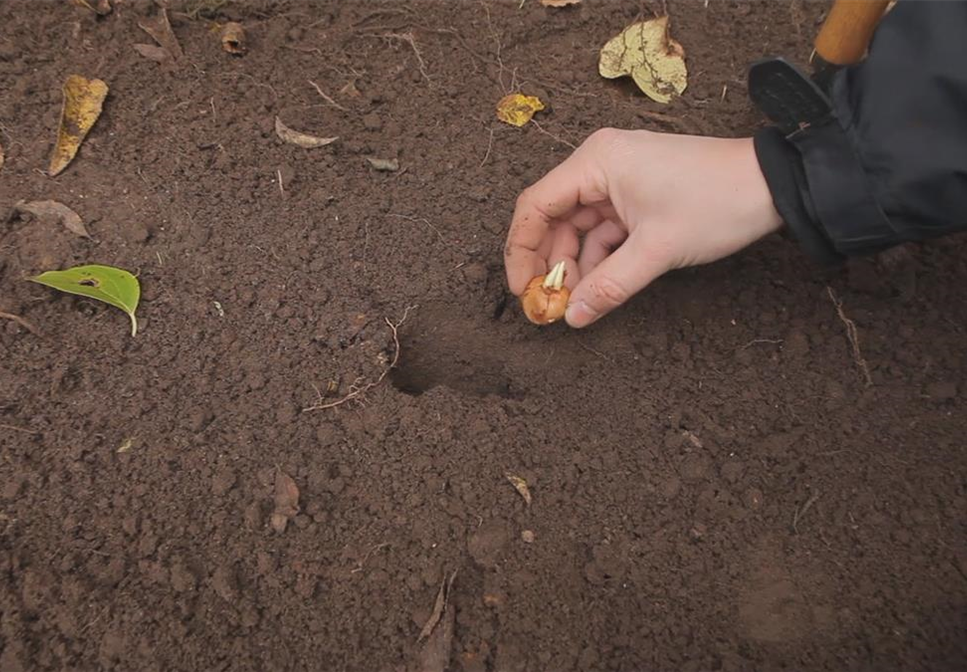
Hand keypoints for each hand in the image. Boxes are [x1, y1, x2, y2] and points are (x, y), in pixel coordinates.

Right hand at [504, 129, 782, 326]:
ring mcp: (618, 179)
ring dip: (575, 266)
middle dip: (549, 263)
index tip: (522, 290)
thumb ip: (609, 286)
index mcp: (596, 162)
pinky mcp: (636, 195)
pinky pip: (603, 230)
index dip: (521, 251)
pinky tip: (599, 287)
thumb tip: (573, 316)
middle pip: (553, 218)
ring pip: (578, 228)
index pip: (536, 206)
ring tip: (577, 303)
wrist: (774, 185)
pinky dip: (599, 258)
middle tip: (548, 305)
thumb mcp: (657, 250)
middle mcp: (600, 164)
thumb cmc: (716, 202)